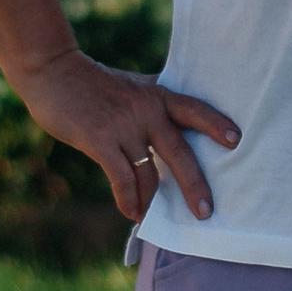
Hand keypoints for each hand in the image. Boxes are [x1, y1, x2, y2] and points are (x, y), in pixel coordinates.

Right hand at [18, 46, 235, 224]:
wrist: (55, 71)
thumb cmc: (96, 83)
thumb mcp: (134, 88)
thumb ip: (154, 106)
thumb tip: (175, 133)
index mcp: (158, 95)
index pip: (195, 109)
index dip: (215, 124)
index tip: (236, 141)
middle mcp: (146, 109)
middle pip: (179, 151)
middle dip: (194, 184)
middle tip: (206, 211)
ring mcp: (123, 125)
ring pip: (148, 172)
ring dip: (153, 200)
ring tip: (154, 219)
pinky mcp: (100, 139)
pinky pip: (121, 178)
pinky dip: (128, 200)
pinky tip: (132, 213)